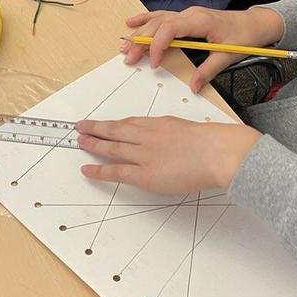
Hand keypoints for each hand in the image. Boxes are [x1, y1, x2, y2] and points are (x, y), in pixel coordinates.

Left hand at [76, 116, 260, 193]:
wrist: (216, 152)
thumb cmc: (214, 143)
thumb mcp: (195, 130)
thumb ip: (181, 137)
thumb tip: (180, 145)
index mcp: (161, 124)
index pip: (133, 122)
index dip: (117, 124)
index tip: (107, 123)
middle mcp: (148, 135)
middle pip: (116, 130)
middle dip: (97, 128)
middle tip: (81, 126)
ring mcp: (143, 154)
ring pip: (112, 147)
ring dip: (94, 143)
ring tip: (80, 141)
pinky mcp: (143, 174)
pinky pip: (116, 171)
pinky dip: (99, 170)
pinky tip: (87, 169)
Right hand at [121, 6, 284, 90]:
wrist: (255, 24)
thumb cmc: (244, 37)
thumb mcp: (228, 56)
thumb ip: (208, 71)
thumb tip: (193, 86)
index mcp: (200, 21)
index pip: (170, 29)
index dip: (158, 45)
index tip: (154, 63)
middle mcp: (190, 14)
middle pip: (159, 25)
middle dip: (141, 41)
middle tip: (128, 57)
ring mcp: (187, 14)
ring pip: (157, 20)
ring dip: (140, 31)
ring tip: (124, 44)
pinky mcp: (187, 17)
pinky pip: (162, 16)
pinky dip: (146, 19)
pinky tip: (132, 22)